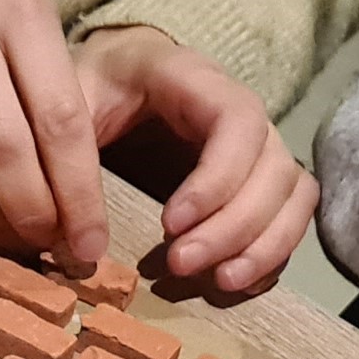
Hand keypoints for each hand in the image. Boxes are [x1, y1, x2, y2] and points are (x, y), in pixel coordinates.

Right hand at [0, 0, 108, 264]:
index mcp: (15, 0)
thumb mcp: (15, 4)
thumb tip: (74, 189)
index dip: (79, 191)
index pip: (60, 116)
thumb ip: (44, 82)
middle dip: (35, 214)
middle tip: (55, 252)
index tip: (92, 241)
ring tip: (17, 238)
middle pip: (4, 147)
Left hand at [75, 26, 314, 293]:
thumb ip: (68, 152)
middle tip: (181, 265)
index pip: (238, 121)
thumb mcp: (65, 98)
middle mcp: (238, 108)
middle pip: (274, 166)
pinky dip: (272, 252)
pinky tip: (234, 282)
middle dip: (236, 226)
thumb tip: (75, 237)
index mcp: (192, 77)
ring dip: (264, 244)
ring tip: (220, 283)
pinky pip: (290, 214)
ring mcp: (255, 144)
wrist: (109, 75)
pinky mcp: (256, 179)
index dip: (217, 179)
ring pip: (293, 193)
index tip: (170, 225)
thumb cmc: (87, 86)